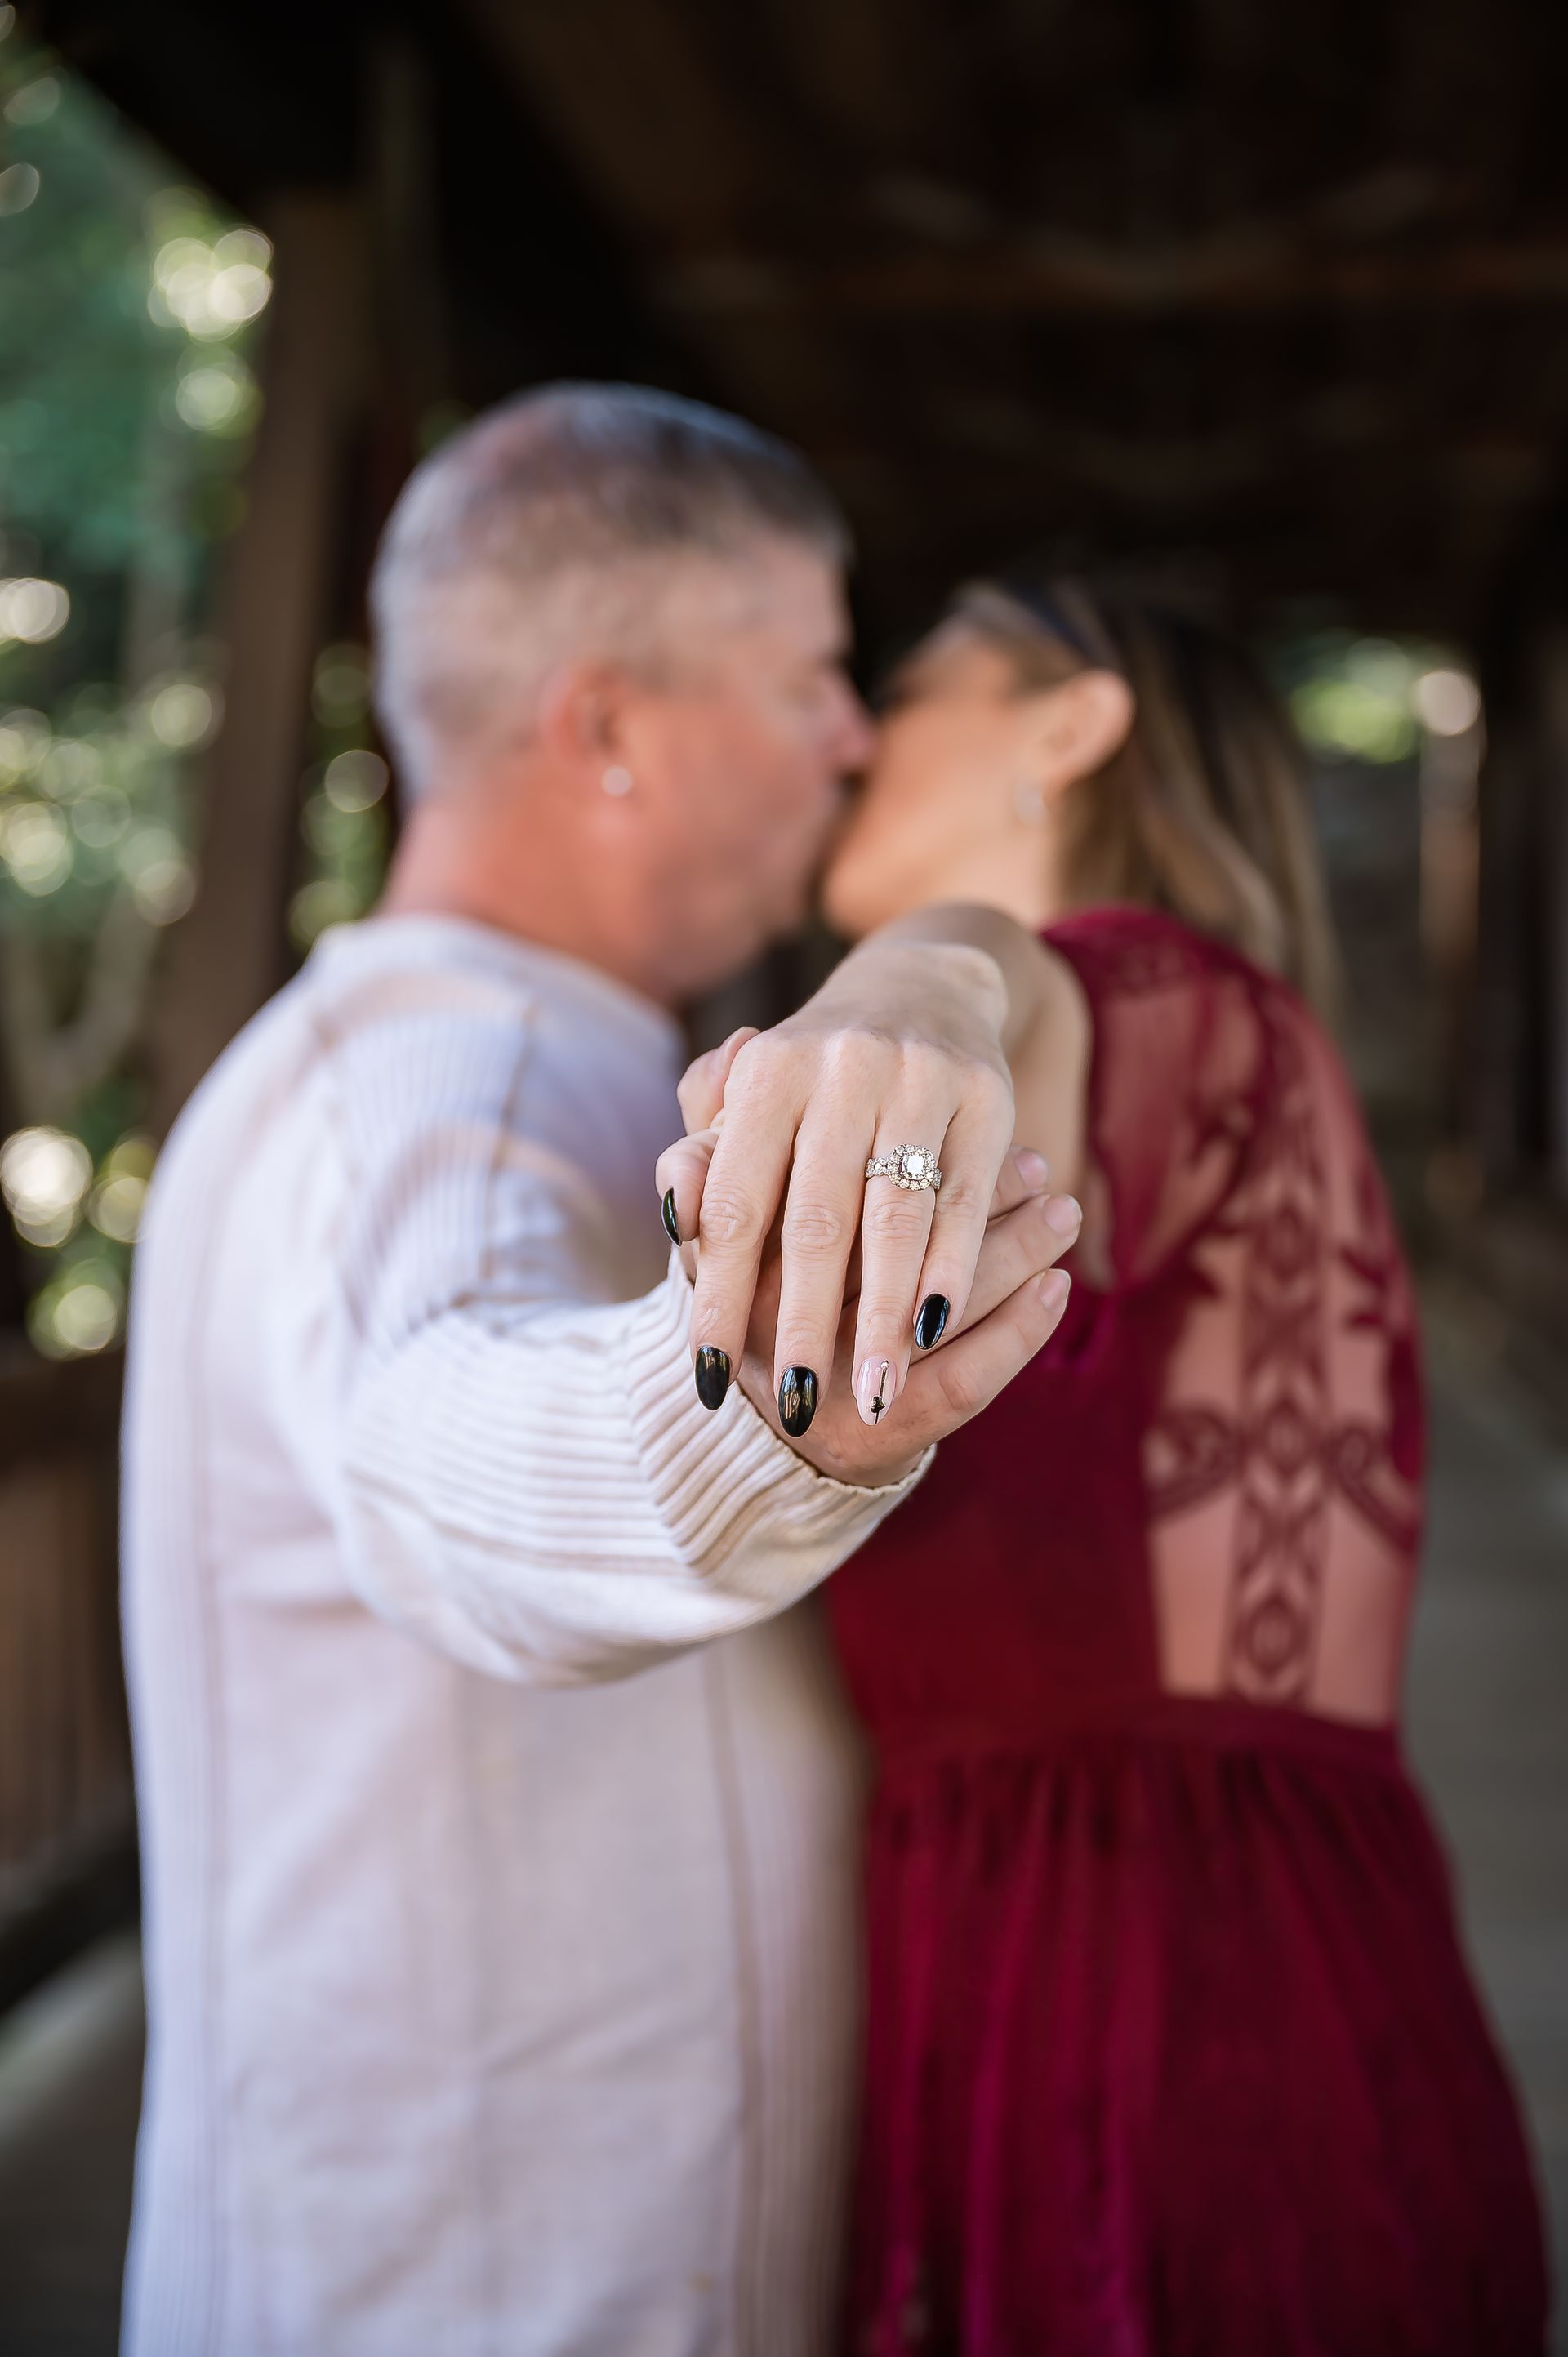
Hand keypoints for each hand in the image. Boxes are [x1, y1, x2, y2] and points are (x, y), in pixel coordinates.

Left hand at [657, 939, 1046, 1428]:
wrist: (927, 986)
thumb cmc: (815, 1079)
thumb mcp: (751, 1105)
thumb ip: (704, 1162)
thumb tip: (675, 1221)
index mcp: (768, 1073)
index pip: (735, 1204)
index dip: (720, 1295)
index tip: (707, 1378)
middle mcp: (841, 1068)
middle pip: (818, 1219)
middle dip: (806, 1323)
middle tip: (797, 1409)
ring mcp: (918, 1079)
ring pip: (898, 1218)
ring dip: (886, 1318)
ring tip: (876, 1396)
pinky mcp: (987, 1098)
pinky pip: (965, 1200)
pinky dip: (950, 1271)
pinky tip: (935, 1332)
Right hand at [669, 1141, 1078, 1484]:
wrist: (776, 1418)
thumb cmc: (765, 1273)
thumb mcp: (726, 1215)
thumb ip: (713, 1132)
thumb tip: (734, 1052)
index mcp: (739, 1279)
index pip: (820, 1205)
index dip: (902, 1164)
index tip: (977, 1119)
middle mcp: (781, 1337)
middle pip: (887, 1246)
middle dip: (974, 1207)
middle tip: (1044, 1166)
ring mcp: (836, 1397)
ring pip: (940, 1315)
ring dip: (1011, 1255)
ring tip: (1066, 1210)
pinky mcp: (881, 1438)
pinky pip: (963, 1383)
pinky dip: (1018, 1333)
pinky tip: (1058, 1289)